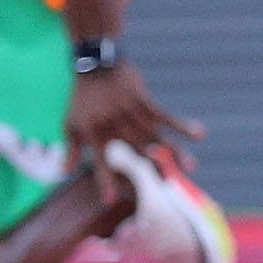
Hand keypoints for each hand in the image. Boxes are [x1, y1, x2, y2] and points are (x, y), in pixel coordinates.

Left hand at [63, 64, 202, 189]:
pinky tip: (199, 133)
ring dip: (173, 152)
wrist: (94, 62)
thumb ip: (70, 149)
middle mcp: (114, 125)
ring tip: (189, 168)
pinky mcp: (143, 100)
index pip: (100, 161)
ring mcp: (130, 112)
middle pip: (135, 153)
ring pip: (155, 137)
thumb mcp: (70, 123)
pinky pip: (165, 115)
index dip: (104, 180)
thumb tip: (63, 173)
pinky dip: (182, 125)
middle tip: (167, 189)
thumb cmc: (82, 97)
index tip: (109, 201)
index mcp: (95, 133)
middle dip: (151, 171)